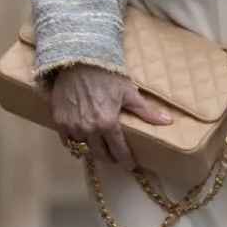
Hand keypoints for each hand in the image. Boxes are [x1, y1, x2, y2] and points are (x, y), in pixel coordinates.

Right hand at [51, 62, 171, 170]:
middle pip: (100, 154)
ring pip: (83, 148)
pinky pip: (67, 141)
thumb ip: (145, 111)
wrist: (77, 60)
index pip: (118, 150)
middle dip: (109, 158)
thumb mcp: (128, 91)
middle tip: (115, 158)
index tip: (130, 166)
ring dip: (92, 150)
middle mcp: (88, 130)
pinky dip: (75, 142)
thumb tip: (167, 121)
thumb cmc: (105, 74)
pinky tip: (81, 139)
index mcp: (107, 124)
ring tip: (99, 148)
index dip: (125, 160)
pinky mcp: (59, 121)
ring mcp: (72, 127)